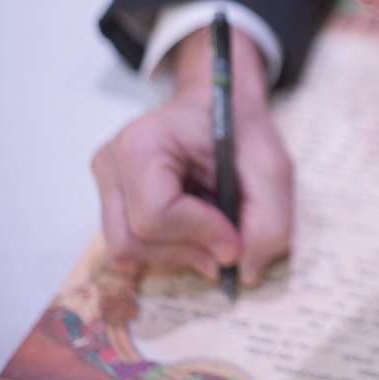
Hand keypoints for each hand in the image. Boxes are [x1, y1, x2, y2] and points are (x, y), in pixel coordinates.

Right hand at [91, 27, 293, 284]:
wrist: (221, 108)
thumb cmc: (242, 131)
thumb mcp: (272, 168)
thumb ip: (269, 220)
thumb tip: (244, 271)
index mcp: (142, 143)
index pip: (154, 214)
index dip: (201, 235)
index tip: (237, 237)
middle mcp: (111, 163)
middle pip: (132, 241)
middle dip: (188, 251)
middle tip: (229, 244)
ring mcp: (105, 184)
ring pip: (127, 251)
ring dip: (180, 252)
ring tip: (215, 227)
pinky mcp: (111, 202)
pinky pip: (132, 247)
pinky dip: (170, 248)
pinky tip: (197, 225)